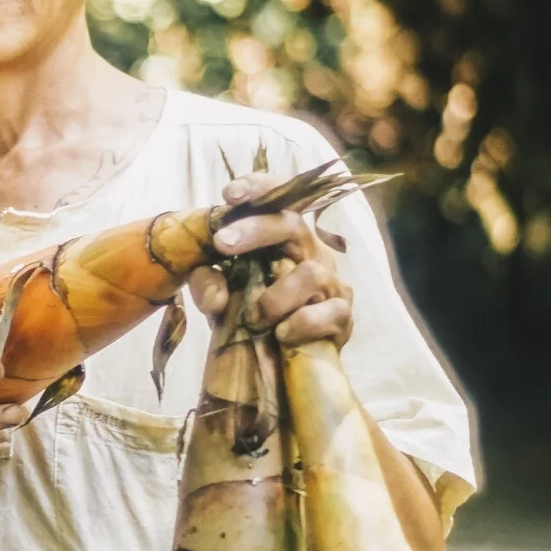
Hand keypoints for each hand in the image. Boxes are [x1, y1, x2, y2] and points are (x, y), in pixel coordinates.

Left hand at [186, 175, 353, 348]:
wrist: (280, 362)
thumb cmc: (253, 318)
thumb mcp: (220, 300)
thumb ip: (207, 286)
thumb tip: (215, 293)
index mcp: (284, 240)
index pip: (280, 201)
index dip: (260, 188)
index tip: (229, 194)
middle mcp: (311, 253)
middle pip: (294, 224)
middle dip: (256, 229)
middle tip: (222, 242)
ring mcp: (331, 284)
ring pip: (310, 273)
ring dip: (275, 297)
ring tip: (255, 318)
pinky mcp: (342, 316)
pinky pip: (327, 313)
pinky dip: (301, 324)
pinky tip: (281, 334)